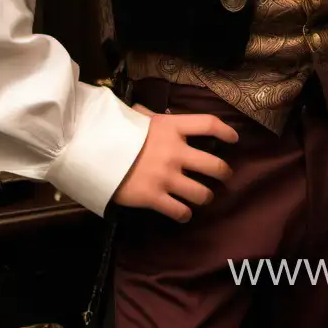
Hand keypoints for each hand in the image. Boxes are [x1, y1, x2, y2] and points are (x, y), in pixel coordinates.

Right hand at [113, 103, 237, 221]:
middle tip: (225, 176)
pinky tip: (184, 213)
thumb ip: (148, 117)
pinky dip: (185, 214)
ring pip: (201, 193)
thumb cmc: (116, 132)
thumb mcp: (135, 118)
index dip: (226, 130)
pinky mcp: (154, 197)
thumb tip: (147, 113)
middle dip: (224, 173)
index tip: (234, 138)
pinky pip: (180, 211)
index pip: (208, 124)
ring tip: (204, 197)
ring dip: (206, 197)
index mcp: (172, 127)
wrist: (93, 152)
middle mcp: (175, 152)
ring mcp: (166, 177)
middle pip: (214, 165)